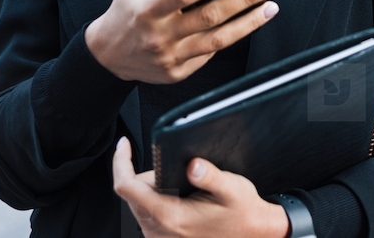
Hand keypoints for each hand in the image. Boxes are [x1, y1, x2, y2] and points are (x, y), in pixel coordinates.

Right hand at [85, 0, 278, 83]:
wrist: (108, 55)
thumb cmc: (125, 13)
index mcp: (148, 10)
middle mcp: (160, 36)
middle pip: (209, 17)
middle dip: (242, 0)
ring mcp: (171, 57)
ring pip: (218, 40)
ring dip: (249, 23)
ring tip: (268, 7)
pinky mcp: (179, 73)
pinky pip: (210, 54)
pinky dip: (231, 38)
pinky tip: (246, 24)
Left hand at [113, 137, 289, 237]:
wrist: (252, 234)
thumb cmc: (241, 213)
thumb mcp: (231, 188)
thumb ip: (211, 176)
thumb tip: (193, 164)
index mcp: (170, 216)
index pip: (127, 187)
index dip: (121, 162)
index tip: (124, 144)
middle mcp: (159, 231)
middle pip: (132, 193)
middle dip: (146, 174)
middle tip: (177, 169)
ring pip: (138, 203)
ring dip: (152, 188)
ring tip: (181, 184)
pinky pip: (146, 214)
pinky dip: (156, 200)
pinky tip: (178, 196)